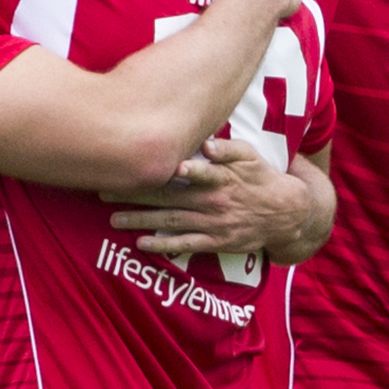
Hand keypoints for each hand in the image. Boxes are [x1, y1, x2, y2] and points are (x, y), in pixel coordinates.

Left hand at [104, 138, 310, 257]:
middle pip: (168, 197)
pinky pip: (184, 244)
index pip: (193, 173)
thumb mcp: (251, 157)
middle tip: (105, 192)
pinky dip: (162, 245)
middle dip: (135, 194)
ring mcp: (212, 224)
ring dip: (140, 221)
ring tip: (113, 219)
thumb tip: (208, 144)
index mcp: (220, 178)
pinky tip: (141, 243)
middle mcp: (212, 201)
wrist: (284, 213)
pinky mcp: (215, 241)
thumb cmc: (260, 178)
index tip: (156, 168)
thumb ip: (229, 149)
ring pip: (170, 222)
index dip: (176, 171)